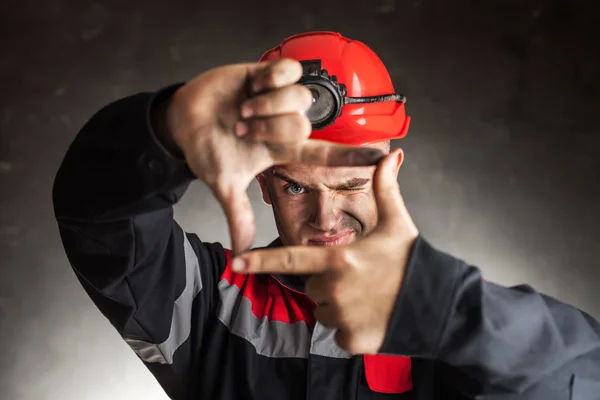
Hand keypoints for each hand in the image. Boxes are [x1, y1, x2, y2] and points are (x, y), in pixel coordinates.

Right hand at [165, 59, 384, 253]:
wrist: (183, 121)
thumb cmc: (207, 150)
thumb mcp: (224, 184)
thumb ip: (237, 214)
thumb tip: (240, 251)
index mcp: (282, 149)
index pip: (325, 153)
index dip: (352, 155)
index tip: (381, 158)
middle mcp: (285, 124)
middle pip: (304, 124)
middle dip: (269, 129)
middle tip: (243, 131)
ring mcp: (277, 99)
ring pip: (300, 98)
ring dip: (267, 106)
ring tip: (242, 110)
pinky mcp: (266, 74)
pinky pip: (288, 71)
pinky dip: (271, 80)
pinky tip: (253, 87)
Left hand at [231, 149, 418, 353]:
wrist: (438, 303)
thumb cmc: (413, 261)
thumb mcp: (398, 223)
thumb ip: (386, 190)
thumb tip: (392, 154)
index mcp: (339, 259)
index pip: (290, 259)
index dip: (260, 260)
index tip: (236, 262)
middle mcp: (335, 289)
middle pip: (312, 287)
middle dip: (328, 284)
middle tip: (359, 279)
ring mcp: (342, 318)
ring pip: (324, 312)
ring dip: (338, 307)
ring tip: (368, 298)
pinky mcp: (351, 341)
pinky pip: (337, 334)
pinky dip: (350, 329)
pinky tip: (372, 317)